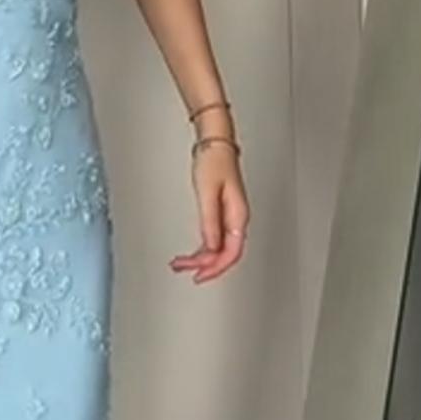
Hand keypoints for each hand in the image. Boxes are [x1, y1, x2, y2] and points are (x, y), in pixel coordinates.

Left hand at [169, 142, 249, 284]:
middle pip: (225, 254)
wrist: (215, 143)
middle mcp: (237, 219)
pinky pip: (215, 238)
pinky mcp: (222, 213)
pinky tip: (192, 252)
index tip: (199, 276)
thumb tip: (210, 246)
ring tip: (182, 264)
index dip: (215, 268)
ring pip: (219, 248)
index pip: (231, 253)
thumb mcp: (207, 193)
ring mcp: (230, 217)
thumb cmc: (214, 161)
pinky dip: (202, 248)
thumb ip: (209, 221)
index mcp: (238, 216)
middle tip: (186, 271)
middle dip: (205, 266)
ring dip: (201, 258)